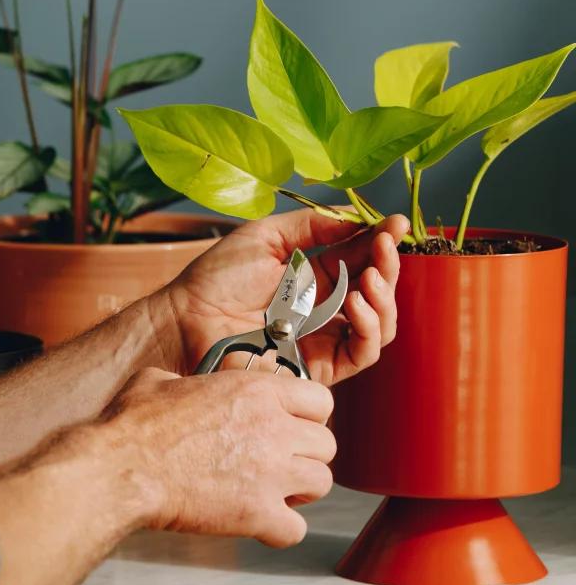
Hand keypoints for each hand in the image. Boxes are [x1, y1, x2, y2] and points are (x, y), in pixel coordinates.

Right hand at [100, 367, 335, 546]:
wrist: (122, 468)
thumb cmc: (135, 426)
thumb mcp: (160, 381)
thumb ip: (186, 381)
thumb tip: (177, 386)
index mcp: (254, 390)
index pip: (319, 400)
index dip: (308, 415)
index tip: (293, 425)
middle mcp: (272, 427)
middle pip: (326, 443)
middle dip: (306, 455)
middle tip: (282, 462)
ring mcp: (270, 472)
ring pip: (322, 483)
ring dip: (300, 490)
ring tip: (274, 493)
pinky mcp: (258, 513)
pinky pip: (296, 529)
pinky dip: (280, 529)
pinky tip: (259, 523)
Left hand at [165, 208, 408, 385]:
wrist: (187, 317)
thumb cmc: (216, 278)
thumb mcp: (265, 237)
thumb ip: (312, 227)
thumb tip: (358, 217)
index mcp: (313, 277)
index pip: (361, 259)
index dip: (382, 242)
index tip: (397, 223)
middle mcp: (324, 308)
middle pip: (378, 291)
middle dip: (389, 266)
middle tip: (385, 246)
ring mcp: (323, 338)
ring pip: (379, 325)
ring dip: (385, 298)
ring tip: (371, 278)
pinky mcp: (317, 367)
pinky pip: (361, 354)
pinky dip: (369, 329)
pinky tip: (356, 304)